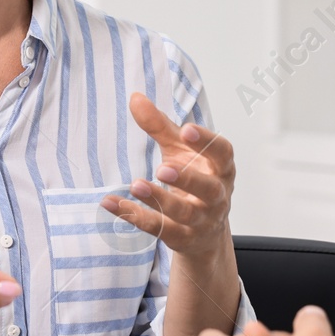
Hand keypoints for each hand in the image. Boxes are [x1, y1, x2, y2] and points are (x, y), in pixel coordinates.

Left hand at [105, 93, 235, 263]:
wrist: (205, 232)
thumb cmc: (194, 178)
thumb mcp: (179, 150)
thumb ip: (159, 126)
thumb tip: (135, 97)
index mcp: (221, 168)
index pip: (222, 154)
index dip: (207, 142)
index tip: (187, 129)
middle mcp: (216, 196)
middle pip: (208, 189)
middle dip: (187, 179)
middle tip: (163, 168)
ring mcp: (201, 220)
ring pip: (184, 213)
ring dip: (160, 200)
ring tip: (137, 184)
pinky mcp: (181, 237)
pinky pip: (158, 228)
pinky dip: (134, 216)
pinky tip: (112, 203)